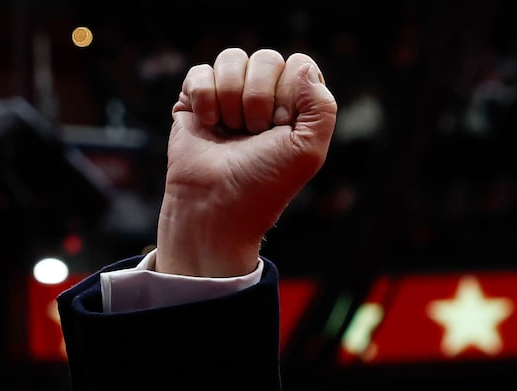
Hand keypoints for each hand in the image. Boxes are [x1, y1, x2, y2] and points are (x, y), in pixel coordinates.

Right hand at [155, 49, 336, 276]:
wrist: (217, 205)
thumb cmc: (265, 183)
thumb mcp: (309, 150)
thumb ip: (322, 106)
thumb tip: (302, 66)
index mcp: (294, 104)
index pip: (298, 65)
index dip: (289, 94)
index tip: (281, 128)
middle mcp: (262, 94)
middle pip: (266, 58)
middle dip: (259, 98)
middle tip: (253, 133)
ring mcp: (228, 94)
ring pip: (232, 58)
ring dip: (231, 98)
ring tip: (231, 131)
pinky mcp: (194, 99)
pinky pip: (200, 71)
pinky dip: (204, 98)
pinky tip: (208, 125)